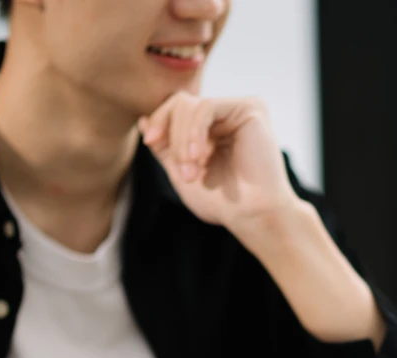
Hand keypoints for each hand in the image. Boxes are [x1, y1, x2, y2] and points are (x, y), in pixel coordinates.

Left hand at [138, 92, 300, 233]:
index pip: (176, 109)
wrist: (253, 216)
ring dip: (183, 141)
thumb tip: (142, 121)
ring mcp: (238, 108)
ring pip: (190, 105)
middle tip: (184, 173)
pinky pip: (206, 107)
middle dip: (173, 137)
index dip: (159, 122)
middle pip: (180, 103)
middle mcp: (226, 114)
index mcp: (211, 127)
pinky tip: (199, 157)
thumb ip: (164, 147)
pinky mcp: (250, 108)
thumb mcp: (181, 172)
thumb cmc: (222, 202)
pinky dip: (195, 132)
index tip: (151, 142)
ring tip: (192, 172)